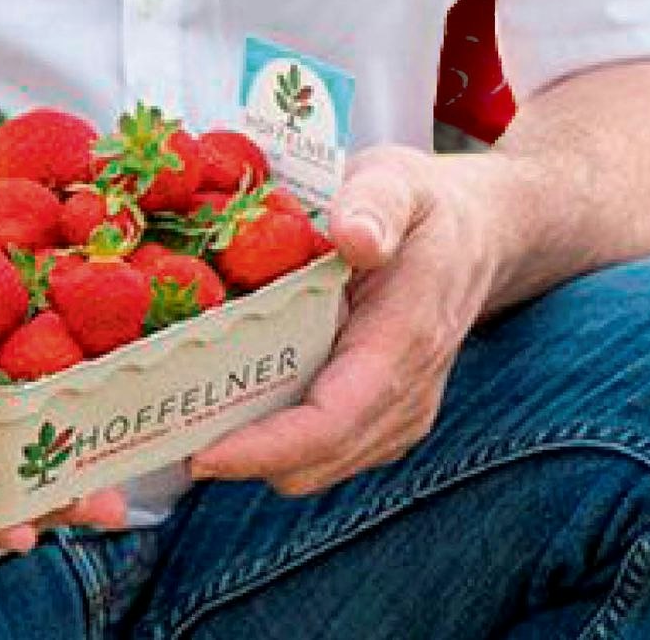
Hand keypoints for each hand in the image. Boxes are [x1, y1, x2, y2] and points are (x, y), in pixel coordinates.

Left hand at [185, 148, 506, 495]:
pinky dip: (279, 446)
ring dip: (258, 453)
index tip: (202, 452)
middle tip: (170, 422)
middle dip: (243, 456)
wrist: (479, 234)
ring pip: (315, 469)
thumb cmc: (425, 207)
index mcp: (405, 338)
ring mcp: (401, 414)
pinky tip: (245, 403)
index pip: (332, 422)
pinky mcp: (387, 422)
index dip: (265, 448)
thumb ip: (375, 202)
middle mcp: (407, 393)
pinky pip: (325, 457)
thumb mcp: (399, 180)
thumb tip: (354, 237)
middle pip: (314, 461)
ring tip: (199, 411)